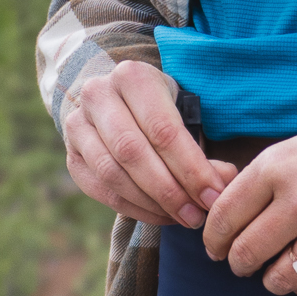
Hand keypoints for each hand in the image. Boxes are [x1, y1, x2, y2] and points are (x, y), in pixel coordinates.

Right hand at [64, 60, 235, 227]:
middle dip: (170, 191)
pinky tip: (160, 216)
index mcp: (132, 77)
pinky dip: (134, 209)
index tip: (214, 198)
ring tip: (181, 218)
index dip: (191, 169)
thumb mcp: (184, 118)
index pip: (162, 130)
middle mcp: (97, 95)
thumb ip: (203, 153)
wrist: (117, 105)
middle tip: (196, 216)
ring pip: (112, 174)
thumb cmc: (161, 113)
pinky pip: (101, 191)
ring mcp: (77, 125)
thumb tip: (224, 182)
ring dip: (151, 204)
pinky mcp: (71, 155)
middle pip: (133, 152)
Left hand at [201, 92, 296, 295]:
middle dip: (239, 264)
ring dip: (271, 281)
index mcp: (277, 168)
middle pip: (248, 252)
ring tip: (274, 275)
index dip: (214, 239)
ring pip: (280, 277)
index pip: (225, 216)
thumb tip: (227, 216)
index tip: (215, 248)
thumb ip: (263, 180)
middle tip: (242, 265)